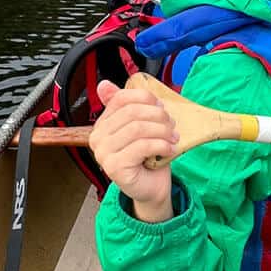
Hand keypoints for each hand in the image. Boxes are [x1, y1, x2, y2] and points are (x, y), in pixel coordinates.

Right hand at [90, 79, 176, 221]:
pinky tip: (170, 149)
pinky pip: (141, 146)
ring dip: (162, 130)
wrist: (151, 187)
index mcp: (102, 124)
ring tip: (173, 137)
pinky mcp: (114, 167)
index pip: (121, 99)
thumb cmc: (148, 156)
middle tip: (172, 124)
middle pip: (131, 112)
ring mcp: (103, 153)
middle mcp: (97, 138)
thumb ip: (129, 107)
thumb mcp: (141, 127)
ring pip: (138, 128)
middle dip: (157, 116)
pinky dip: (161, 145)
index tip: (161, 107)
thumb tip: (104, 84)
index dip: (145, 98)